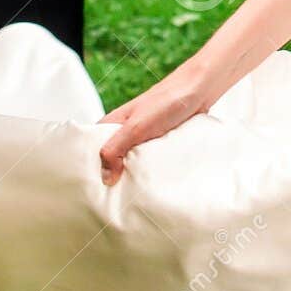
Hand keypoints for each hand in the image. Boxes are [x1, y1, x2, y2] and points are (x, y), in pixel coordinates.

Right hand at [97, 65, 217, 186]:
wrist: (201, 90)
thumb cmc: (168, 101)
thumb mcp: (137, 127)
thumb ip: (116, 149)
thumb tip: (105, 178)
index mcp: (113, 124)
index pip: (91, 149)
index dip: (90, 169)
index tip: (90, 192)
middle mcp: (126, 130)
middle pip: (113, 159)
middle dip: (114, 177)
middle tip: (116, 201)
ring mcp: (144, 136)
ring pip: (133, 161)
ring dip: (136, 175)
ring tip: (135, 197)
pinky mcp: (161, 140)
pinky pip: (152, 160)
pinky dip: (153, 170)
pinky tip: (154, 184)